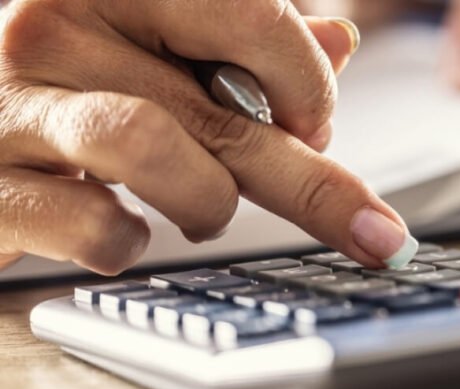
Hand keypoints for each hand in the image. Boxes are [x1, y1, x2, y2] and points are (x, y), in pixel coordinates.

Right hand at [0, 0, 416, 274]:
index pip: (251, 17)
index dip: (307, 83)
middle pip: (225, 110)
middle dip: (313, 184)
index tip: (316, 126)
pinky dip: (129, 242)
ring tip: (201, 209)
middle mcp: (54, 24)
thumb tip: (339, 42)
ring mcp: (10, 103)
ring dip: (208, 201)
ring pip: (157, 152)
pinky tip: (124, 229)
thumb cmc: (69, 74)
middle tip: (372, 232)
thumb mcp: (153, 39)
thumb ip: (243, 41)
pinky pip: (89, 224)